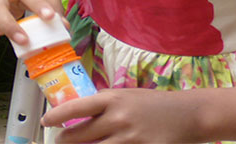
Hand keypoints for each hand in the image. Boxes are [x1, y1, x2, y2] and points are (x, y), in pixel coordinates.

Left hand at [43, 88, 201, 142]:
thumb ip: (103, 107)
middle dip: (64, 141)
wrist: (189, 114)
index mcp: (112, 99)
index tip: (46, 122)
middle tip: (60, 142)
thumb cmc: (155, 104)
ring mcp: (131, 138)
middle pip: (78, 136)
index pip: (75, 108)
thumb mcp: (126, 96)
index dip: (56, 116)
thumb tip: (76, 118)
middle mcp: (118, 118)